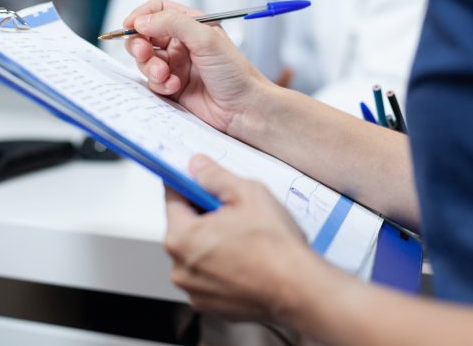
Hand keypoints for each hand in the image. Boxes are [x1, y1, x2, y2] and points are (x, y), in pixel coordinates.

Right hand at [123, 0, 271, 133]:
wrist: (244, 108)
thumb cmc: (235, 72)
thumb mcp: (206, 38)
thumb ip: (173, 23)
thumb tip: (142, 20)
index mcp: (192, 25)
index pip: (158, 10)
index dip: (141, 15)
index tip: (130, 25)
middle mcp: (182, 44)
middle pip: (145, 36)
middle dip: (139, 44)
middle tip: (144, 52)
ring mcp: (176, 66)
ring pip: (145, 60)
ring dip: (150, 67)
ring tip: (164, 74)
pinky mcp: (173, 87)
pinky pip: (152, 82)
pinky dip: (159, 84)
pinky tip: (175, 87)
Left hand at [164, 155, 309, 322]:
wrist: (299, 291)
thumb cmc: (275, 247)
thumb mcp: (247, 193)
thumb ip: (215, 176)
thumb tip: (198, 166)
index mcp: (182, 238)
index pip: (173, 197)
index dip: (190, 183)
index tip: (199, 178)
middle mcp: (181, 268)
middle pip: (185, 226)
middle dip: (206, 214)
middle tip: (235, 210)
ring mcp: (195, 290)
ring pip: (198, 252)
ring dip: (215, 240)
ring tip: (246, 237)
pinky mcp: (210, 305)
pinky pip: (209, 275)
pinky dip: (222, 264)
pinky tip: (247, 258)